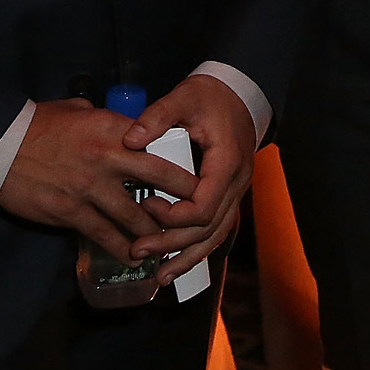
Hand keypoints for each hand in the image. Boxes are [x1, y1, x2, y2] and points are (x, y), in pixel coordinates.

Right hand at [0, 98, 198, 262]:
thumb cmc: (38, 124)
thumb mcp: (78, 110)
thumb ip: (107, 121)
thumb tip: (126, 128)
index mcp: (113, 130)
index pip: (158, 145)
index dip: (180, 160)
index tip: (200, 172)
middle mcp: (108, 159)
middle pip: (158, 178)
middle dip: (184, 195)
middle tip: (201, 209)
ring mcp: (89, 189)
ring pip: (134, 215)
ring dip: (155, 231)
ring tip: (171, 242)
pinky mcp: (70, 212)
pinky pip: (103, 234)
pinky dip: (121, 246)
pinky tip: (134, 255)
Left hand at [121, 74, 256, 283]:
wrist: (239, 94)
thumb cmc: (210, 97)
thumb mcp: (184, 97)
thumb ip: (158, 116)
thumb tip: (129, 139)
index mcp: (227, 163)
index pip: (204, 207)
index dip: (174, 216)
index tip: (148, 206)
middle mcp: (236, 184)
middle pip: (208, 228)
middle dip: (172, 244)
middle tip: (138, 250)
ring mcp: (236, 192)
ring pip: (216, 235)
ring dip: (187, 257)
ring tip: (159, 276)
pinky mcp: (228, 195)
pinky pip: (216, 229)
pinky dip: (197, 249)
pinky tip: (176, 262)